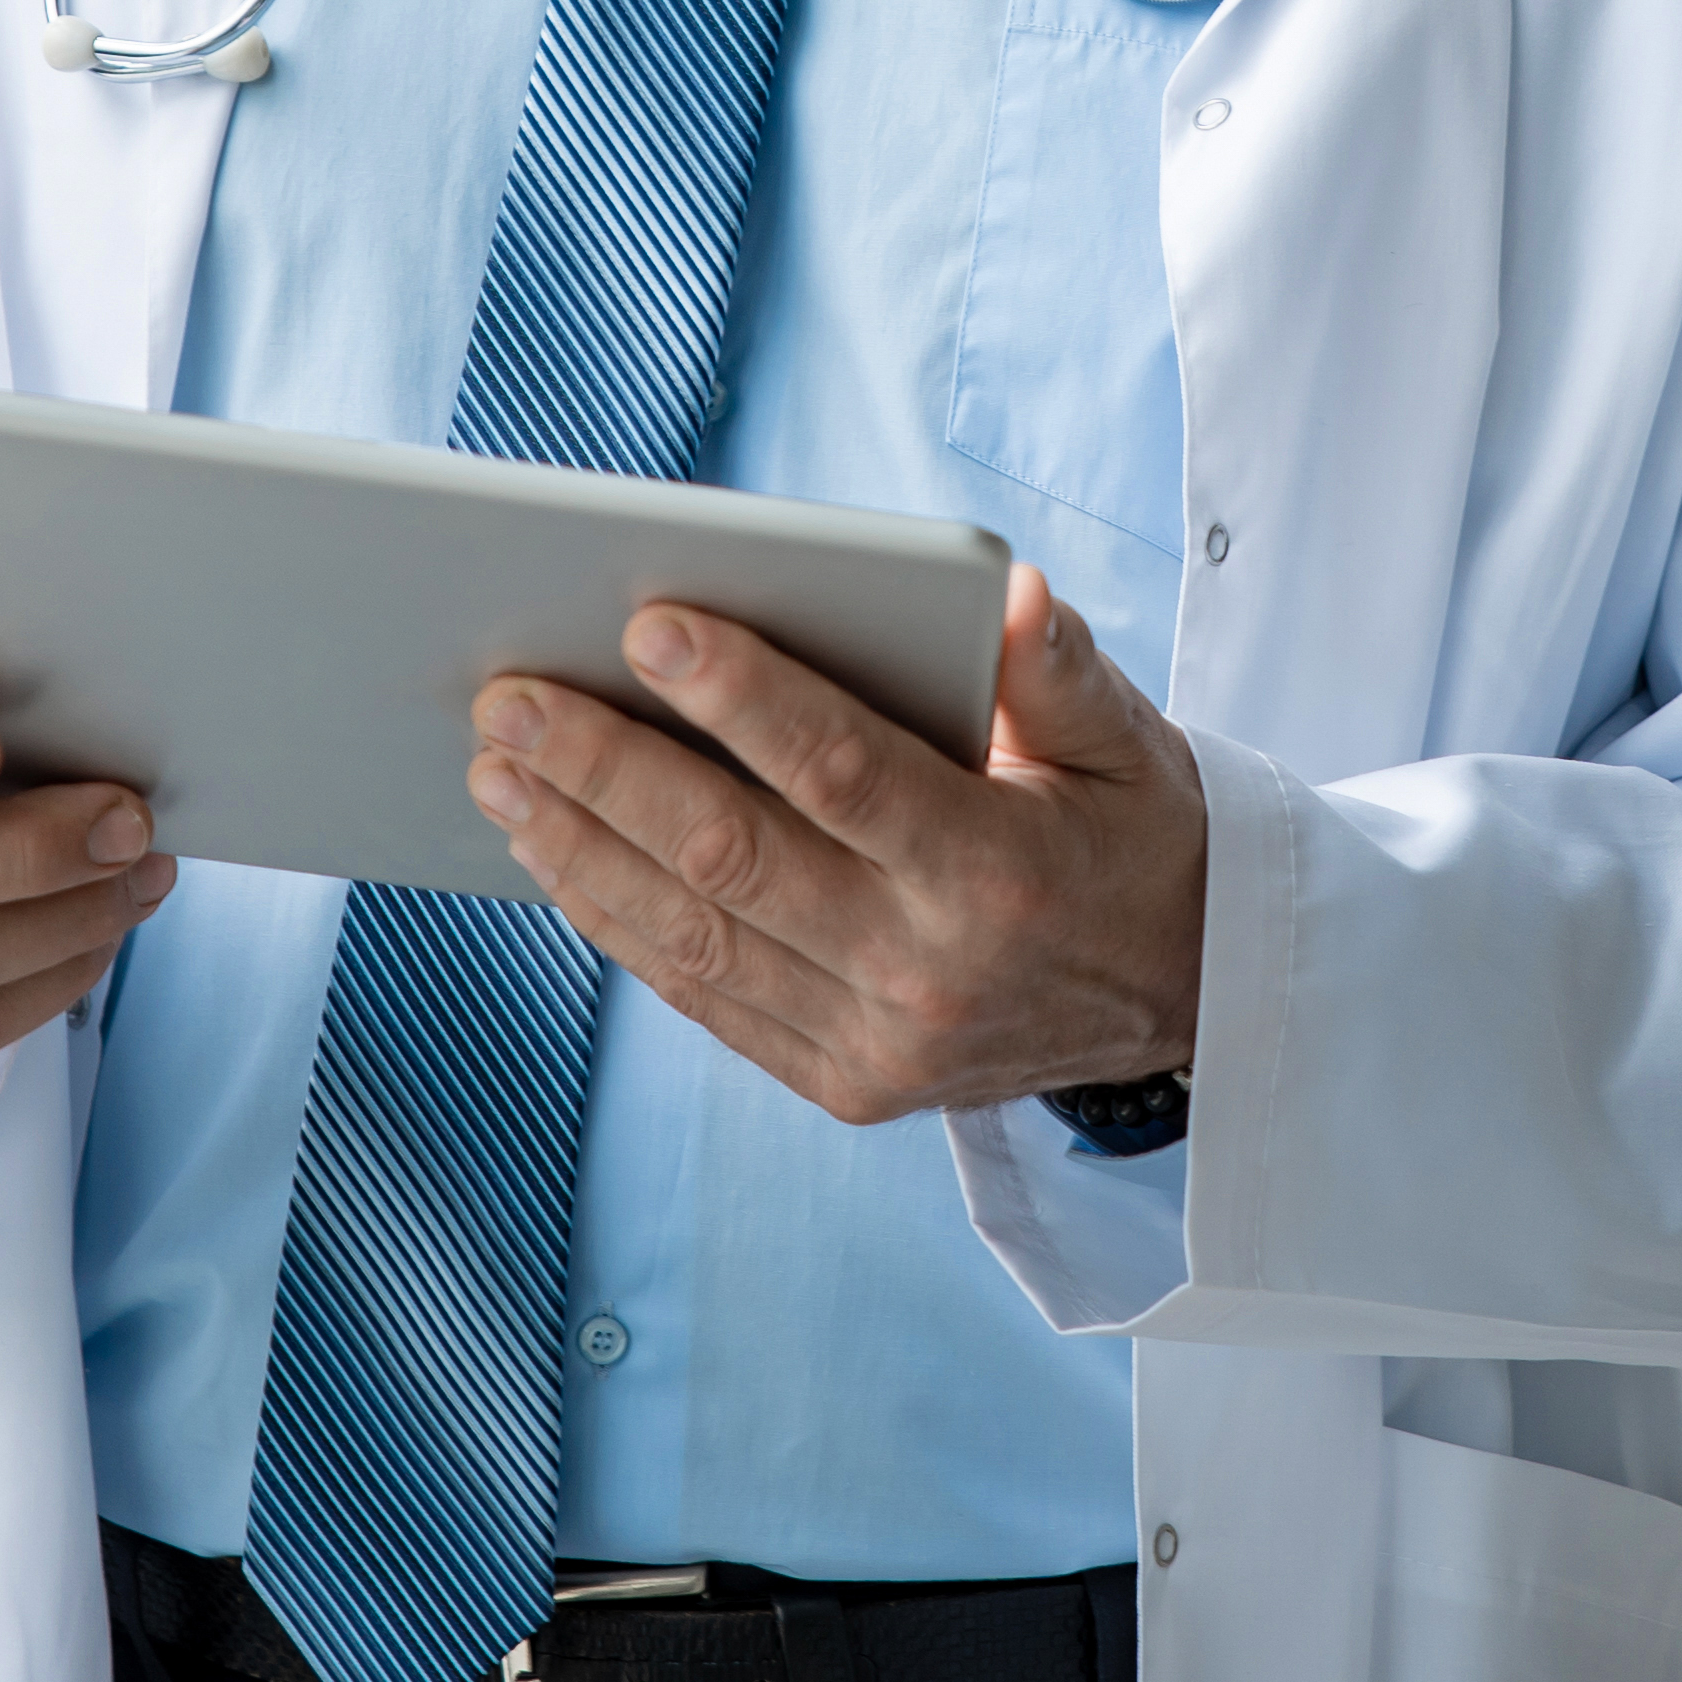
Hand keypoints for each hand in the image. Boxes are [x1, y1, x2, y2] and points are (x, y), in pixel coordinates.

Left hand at [469, 566, 1204, 1128]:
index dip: (742, 698)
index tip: (649, 623)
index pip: (843, 774)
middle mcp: (928, 972)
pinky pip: (705, 999)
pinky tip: (557, 858)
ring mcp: (878, 1045)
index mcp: (1000, 874)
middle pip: (733, 859)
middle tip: (510, 696)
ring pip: (694, 939)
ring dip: (580, 850)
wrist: (1183, 1001)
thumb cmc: (1133, 836)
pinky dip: (618, 926)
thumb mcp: (1130, 740)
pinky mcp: (843, 1085)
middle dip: (606, 770)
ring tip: (498, 771)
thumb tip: (1012, 595)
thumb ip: (1060, 668)